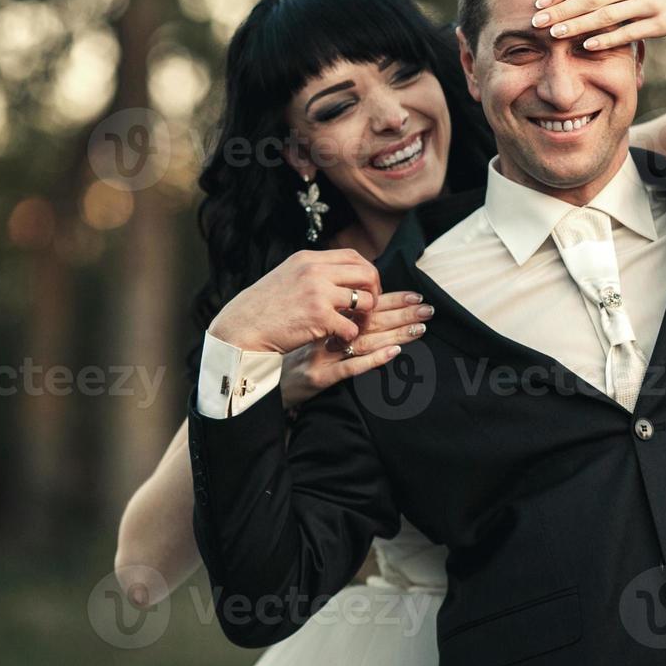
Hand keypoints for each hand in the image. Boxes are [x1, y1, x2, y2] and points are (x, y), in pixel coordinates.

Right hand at [209, 249, 382, 354]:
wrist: (241, 328)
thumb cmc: (261, 307)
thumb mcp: (286, 275)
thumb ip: (311, 271)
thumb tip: (337, 275)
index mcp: (307, 259)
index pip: (352, 256)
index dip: (366, 272)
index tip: (365, 288)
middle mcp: (315, 271)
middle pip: (367, 274)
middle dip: (374, 292)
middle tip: (367, 309)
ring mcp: (319, 294)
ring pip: (365, 300)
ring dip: (364, 316)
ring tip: (354, 326)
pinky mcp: (319, 318)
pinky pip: (351, 326)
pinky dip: (349, 336)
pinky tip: (338, 340)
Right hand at [278, 292, 432, 407]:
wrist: (238, 355)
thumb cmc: (266, 332)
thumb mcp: (290, 307)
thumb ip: (316, 298)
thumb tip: (343, 291)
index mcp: (313, 300)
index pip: (356, 291)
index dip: (388, 293)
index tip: (411, 292)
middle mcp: (317, 320)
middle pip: (367, 312)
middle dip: (400, 308)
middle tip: (428, 306)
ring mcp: (318, 350)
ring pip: (365, 337)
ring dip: (395, 330)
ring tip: (421, 326)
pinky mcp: (316, 374)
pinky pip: (349, 366)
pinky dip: (373, 359)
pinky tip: (395, 352)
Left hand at [529, 0, 665, 50]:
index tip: (540, 2)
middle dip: (562, 11)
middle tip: (536, 22)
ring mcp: (648, 4)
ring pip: (607, 17)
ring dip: (578, 26)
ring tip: (554, 34)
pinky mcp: (659, 24)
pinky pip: (629, 34)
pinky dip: (607, 40)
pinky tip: (586, 46)